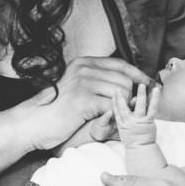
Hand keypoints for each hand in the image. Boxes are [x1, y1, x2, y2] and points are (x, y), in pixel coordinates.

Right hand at [19, 56, 150, 150]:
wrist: (37, 122)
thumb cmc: (59, 109)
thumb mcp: (77, 86)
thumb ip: (97, 80)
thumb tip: (126, 83)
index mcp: (84, 63)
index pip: (120, 63)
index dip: (138, 74)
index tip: (148, 84)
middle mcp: (84, 69)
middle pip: (125, 79)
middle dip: (131, 96)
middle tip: (128, 109)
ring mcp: (83, 83)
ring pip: (121, 92)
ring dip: (123, 107)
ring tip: (116, 116)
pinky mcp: (83, 99)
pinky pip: (112, 106)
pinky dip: (114, 116)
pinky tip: (107, 121)